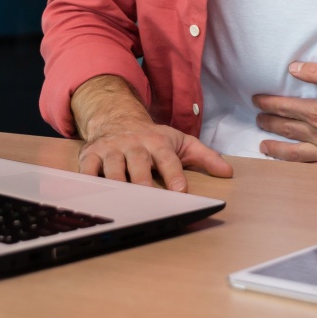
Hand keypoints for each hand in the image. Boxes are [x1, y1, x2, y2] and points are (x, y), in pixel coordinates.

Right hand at [78, 120, 232, 191]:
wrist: (117, 117)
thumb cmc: (151, 137)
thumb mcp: (180, 142)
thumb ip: (205, 157)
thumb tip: (228, 172)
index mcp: (157, 142)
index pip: (167, 159)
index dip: (174, 175)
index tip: (180, 191)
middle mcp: (134, 144)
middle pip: (138, 163)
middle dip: (142, 181)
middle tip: (148, 199)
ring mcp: (112, 149)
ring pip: (113, 167)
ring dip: (117, 182)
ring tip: (122, 200)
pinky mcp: (92, 155)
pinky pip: (88, 169)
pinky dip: (88, 179)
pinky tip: (92, 192)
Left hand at [253, 62, 316, 165]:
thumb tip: (292, 68)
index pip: (285, 107)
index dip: (267, 103)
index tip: (255, 100)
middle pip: (286, 128)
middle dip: (268, 123)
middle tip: (256, 120)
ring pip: (294, 152)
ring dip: (276, 148)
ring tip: (262, 146)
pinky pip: (312, 167)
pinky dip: (296, 166)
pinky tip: (290, 166)